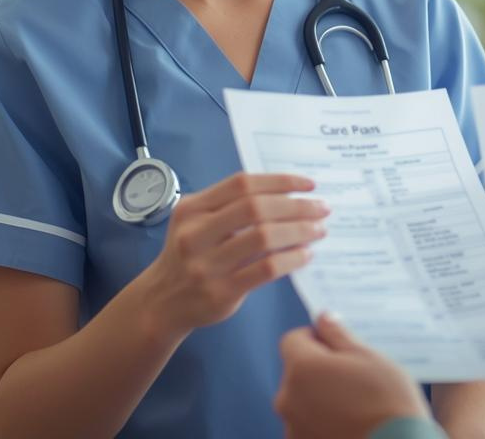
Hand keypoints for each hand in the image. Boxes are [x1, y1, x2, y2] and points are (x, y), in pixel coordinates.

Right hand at [148, 172, 327, 334]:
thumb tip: (287, 195)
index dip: (279, 181)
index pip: (242, 184)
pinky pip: (265, 269)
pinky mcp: (221, 292)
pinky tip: (305, 254)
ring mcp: (207, 264)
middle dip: (295, 206)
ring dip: (298, 231)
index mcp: (192, 209)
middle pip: (255, 208)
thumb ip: (230, 207)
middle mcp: (195, 234)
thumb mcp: (196, 222)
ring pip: (263, 238)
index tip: (308, 184)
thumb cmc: (188, 256)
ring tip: (318, 230)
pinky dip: (291, 259)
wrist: (162, 302)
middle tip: (322, 208)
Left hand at [276, 312, 428, 438]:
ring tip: (356, 408)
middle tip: (354, 379)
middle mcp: (288, 398)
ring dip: (320, 399)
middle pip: (297, 372)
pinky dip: (323, 424)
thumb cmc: (388, 402)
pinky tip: (350, 426)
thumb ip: (338, 335)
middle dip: (319, 371)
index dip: (315, 338)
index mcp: (302, 368)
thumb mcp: (369, 357)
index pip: (293, 340)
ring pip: (302, 402)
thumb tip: (323, 318)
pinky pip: (308, 427)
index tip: (338, 347)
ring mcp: (293, 428)